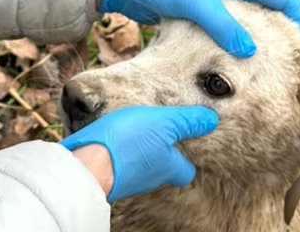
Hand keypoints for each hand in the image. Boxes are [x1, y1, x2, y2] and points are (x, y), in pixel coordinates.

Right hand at [61, 105, 217, 201]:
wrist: (87, 164)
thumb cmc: (129, 142)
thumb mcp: (164, 123)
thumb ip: (187, 121)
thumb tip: (211, 120)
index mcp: (168, 167)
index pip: (186, 172)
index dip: (187, 160)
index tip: (186, 144)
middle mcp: (149, 178)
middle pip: (162, 169)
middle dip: (161, 154)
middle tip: (157, 134)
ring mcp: (127, 180)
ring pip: (139, 166)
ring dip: (138, 151)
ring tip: (133, 131)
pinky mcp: (105, 175)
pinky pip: (117, 163)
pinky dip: (117, 152)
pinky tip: (111, 137)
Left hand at [100, 0, 299, 56]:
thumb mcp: (196, 2)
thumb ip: (223, 25)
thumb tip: (250, 52)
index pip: (286, 0)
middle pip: (274, 13)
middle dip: (289, 37)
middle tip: (299, 66)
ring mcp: (221, 2)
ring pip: (254, 25)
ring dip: (266, 45)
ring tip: (275, 72)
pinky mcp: (205, 16)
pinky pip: (233, 34)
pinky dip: (242, 48)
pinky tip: (241, 69)